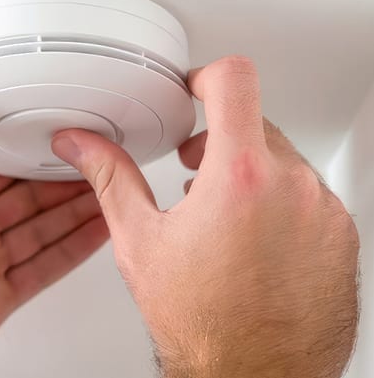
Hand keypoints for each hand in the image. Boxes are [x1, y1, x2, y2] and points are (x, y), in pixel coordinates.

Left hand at [0, 68, 108, 377]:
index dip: (27, 151)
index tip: (55, 134)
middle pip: (25, 197)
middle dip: (62, 180)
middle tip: (97, 162)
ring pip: (40, 229)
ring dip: (75, 211)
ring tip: (109, 192)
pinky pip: (45, 266)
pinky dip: (73, 249)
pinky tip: (95, 233)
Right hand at [51, 56, 359, 377]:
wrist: (254, 375)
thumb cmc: (201, 321)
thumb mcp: (140, 239)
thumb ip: (111, 177)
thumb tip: (81, 145)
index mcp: (238, 177)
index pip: (234, 80)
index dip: (208, 75)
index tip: (196, 89)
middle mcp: (292, 187)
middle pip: (255, 122)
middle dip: (220, 138)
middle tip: (194, 170)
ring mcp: (324, 211)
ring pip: (283, 160)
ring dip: (251, 173)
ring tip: (222, 213)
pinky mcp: (342, 235)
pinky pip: (310, 195)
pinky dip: (281, 202)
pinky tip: (255, 240)